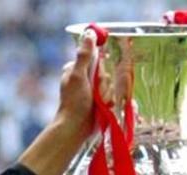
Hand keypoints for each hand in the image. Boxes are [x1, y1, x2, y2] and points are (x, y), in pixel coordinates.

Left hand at [52, 30, 101, 145]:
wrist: (76, 129)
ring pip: (109, 85)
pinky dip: (111, 101)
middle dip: (104, 84)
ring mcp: (91, 92)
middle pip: (104, 72)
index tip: (99, 77)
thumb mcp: (78, 76)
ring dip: (108, 94)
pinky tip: (108, 107)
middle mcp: (83, 79)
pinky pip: (112, 96)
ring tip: (100, 103)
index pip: (95, 59)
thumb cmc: (74, 103)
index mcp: (75, 69)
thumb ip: (85, 56)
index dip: (101, 66)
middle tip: (98, 94)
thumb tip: (90, 34)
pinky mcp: (99, 103)